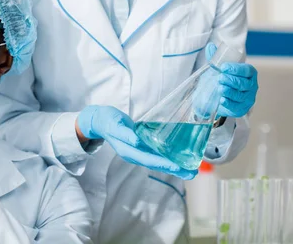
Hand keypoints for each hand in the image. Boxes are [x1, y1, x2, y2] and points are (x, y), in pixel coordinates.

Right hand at [77, 106, 196, 179]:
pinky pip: (157, 152)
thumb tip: (138, 142)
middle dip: (175, 169)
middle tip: (192, 172)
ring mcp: (139, 150)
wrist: (100, 120)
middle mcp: (135, 153)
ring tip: (190, 168)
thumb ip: (125, 134)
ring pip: (159, 160)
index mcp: (128, 151)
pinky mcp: (142, 145)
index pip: (150, 160)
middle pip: (157, 164)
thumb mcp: (114, 125)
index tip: (179, 166)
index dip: (165, 164)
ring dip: (174, 164)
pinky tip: (179, 155)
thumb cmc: (106, 121)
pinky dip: (168, 155)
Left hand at [206, 43, 257, 117]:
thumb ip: (215, 58)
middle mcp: (251, 86)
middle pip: (244, 83)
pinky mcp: (241, 108)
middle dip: (231, 80)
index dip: (236, 69)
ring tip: (220, 88)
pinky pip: (236, 106)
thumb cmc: (222, 80)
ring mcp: (247, 98)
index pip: (247, 70)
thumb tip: (211, 46)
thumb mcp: (218, 69)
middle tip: (220, 78)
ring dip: (229, 91)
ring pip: (240, 95)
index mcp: (249, 74)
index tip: (224, 67)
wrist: (216, 97)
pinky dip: (228, 103)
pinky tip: (222, 100)